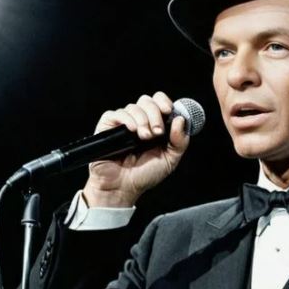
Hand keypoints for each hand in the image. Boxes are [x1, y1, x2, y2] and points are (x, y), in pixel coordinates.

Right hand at [83, 91, 190, 206]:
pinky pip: (116, 113)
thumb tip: (181, 119)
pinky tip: (132, 131)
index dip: (164, 101)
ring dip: (143, 120)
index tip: (168, 110)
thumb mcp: (169, 160)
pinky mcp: (107, 127)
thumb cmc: (144, 175)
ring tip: (144, 138)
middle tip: (157, 132)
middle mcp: (139, 122)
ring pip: (133, 107)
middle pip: (147, 101)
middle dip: (155, 113)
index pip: (159, 102)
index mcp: (155, 126)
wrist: (123, 188)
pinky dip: (127, 119)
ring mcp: (123, 124)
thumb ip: (179, 142)